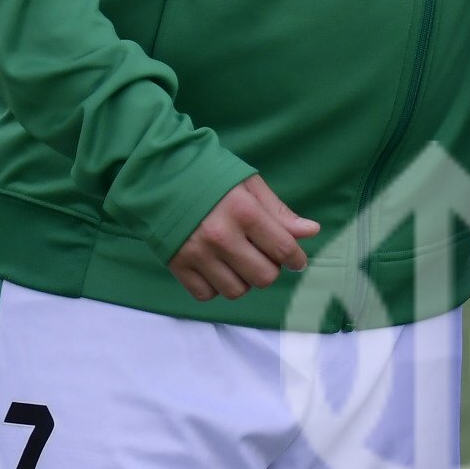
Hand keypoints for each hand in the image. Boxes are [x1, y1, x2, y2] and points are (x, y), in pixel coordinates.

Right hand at [166, 174, 319, 300]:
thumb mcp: (248, 184)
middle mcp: (221, 236)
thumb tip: (311, 232)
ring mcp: (197, 253)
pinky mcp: (177, 265)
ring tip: (239, 261)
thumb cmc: (208, 175)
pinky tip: (216, 268)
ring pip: (236, 291)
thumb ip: (279, 212)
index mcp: (244, 211)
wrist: (157, 174)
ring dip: (244, 280)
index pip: (283, 249)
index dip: (297, 259)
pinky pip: (206, 295)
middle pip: (263, 277)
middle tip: (263, 256)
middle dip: (271, 269)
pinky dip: (215, 286)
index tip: (297, 261)